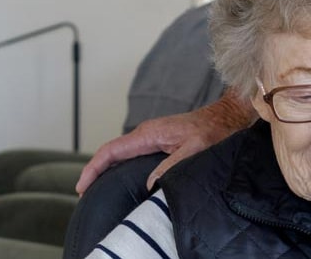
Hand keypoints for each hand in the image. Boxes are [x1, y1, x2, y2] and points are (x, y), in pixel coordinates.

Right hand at [75, 90, 254, 193]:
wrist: (228, 116)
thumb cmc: (215, 130)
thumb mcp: (194, 150)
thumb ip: (171, 166)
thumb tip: (150, 185)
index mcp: (149, 134)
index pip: (111, 151)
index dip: (93, 168)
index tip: (81, 186)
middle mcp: (146, 133)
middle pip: (110, 152)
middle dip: (94, 171)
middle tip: (83, 194)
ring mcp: (151, 135)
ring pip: (119, 152)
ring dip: (104, 168)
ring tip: (94, 189)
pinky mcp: (158, 139)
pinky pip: (131, 152)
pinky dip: (118, 165)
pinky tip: (118, 178)